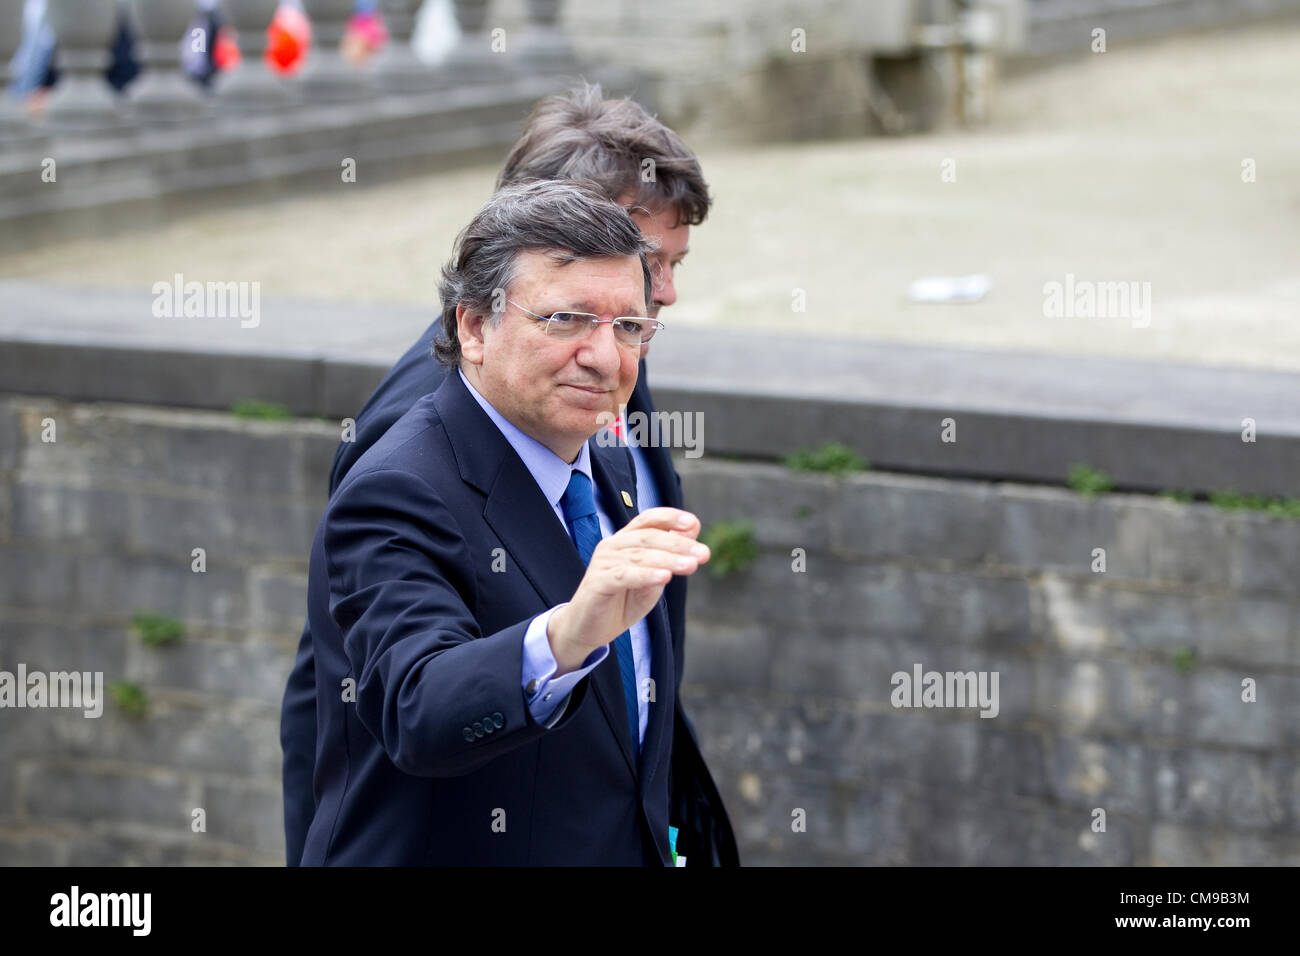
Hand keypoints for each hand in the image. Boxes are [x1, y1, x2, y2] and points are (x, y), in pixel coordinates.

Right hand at [547, 507, 708, 674]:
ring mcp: (603, 562)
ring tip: (692, 566)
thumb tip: (692, 543)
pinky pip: (624, 576)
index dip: (671, 518)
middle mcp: (613, 545)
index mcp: (626, 540)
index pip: (649, 519)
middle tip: (703, 554)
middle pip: (649, 537)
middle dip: (679, 544)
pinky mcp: (598, 582)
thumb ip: (668, 563)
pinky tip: (665, 577)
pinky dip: (646, 575)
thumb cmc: (621, 602)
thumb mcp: (652, 582)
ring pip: (640, 556)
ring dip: (669, 560)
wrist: (588, 628)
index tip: (693, 524)